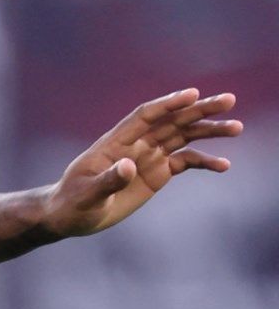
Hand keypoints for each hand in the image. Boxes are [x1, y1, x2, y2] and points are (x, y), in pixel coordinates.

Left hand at [44, 87, 242, 237]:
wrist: (71, 215)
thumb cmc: (73, 203)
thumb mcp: (88, 195)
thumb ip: (108, 181)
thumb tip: (129, 165)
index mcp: (116, 142)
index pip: (145, 115)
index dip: (168, 103)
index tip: (193, 94)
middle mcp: (136, 144)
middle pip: (172, 120)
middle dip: (199, 110)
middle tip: (229, 101)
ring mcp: (149, 156)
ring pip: (183, 136)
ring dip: (209, 130)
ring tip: (236, 127)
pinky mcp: (157, 173)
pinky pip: (185, 162)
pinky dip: (204, 161)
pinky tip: (223, 165)